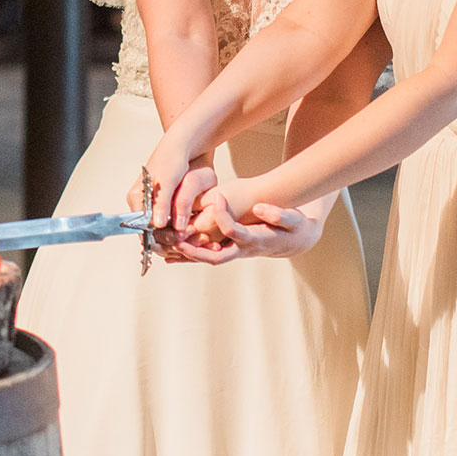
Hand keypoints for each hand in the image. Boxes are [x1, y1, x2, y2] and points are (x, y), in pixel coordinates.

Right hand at [128, 152, 214, 230]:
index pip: (142, 227)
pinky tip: (191, 227)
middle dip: (168, 236)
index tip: (177, 240)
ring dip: (174, 233)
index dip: (158, 237)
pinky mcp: (162, 202)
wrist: (181, 146)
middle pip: (151, 229)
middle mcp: (140, 203)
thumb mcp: (168, 182)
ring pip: (160, 226)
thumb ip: (162, 204)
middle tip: (187, 237)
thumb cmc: (172, 160)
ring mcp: (150, 203)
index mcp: (136, 198)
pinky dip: (178, 225)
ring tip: (192, 233)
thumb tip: (157, 225)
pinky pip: (167, 220)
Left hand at [176, 182, 326, 264]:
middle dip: (193, 251)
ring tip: (161, 246)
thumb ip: (279, 215)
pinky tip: (168, 250)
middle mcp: (242, 250)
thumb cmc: (294, 227)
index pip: (235, 232)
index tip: (218, 197)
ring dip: (183, 254)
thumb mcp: (293, 220)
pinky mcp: (228, 250)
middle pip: (214, 257)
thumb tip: (261, 208)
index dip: (224, 216)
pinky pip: (205, 255)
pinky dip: (187, 254)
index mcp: (256, 240)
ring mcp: (234, 252)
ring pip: (204, 258)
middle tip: (175, 240)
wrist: (295, 240)